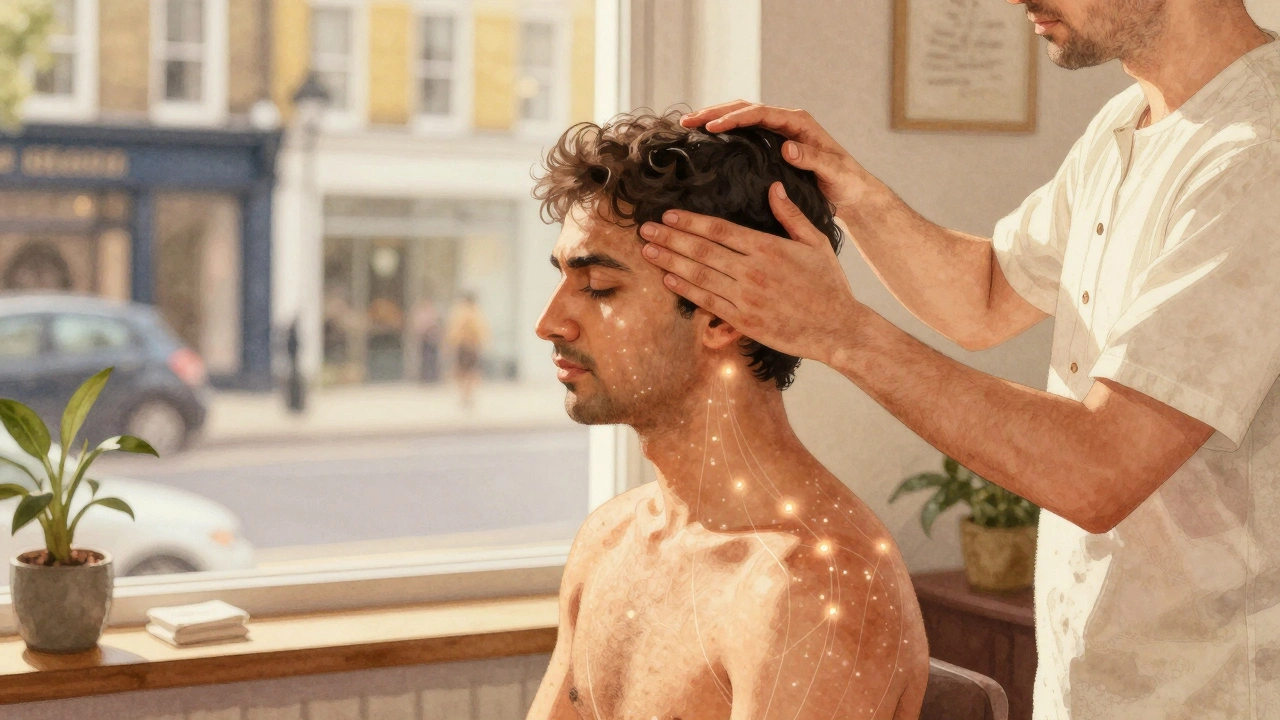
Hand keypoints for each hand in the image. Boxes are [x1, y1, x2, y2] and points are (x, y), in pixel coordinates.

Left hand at [640, 181, 861, 365]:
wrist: (837, 328)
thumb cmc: (829, 284)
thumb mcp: (816, 242)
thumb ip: (791, 215)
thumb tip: (774, 187)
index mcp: (768, 248)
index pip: (719, 230)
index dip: (690, 222)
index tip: (668, 215)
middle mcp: (752, 272)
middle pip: (701, 250)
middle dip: (669, 238)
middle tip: (644, 229)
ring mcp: (745, 298)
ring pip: (698, 275)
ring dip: (669, 262)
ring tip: (647, 250)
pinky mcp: (743, 321)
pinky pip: (707, 302)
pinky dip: (685, 290)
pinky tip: (667, 280)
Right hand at [681, 100, 880, 220]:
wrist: (853, 192)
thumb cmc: (846, 182)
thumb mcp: (833, 171)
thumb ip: (812, 158)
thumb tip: (787, 147)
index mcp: (798, 123)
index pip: (760, 113)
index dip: (734, 118)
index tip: (712, 126)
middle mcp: (786, 122)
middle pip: (745, 109)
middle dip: (715, 112)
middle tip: (688, 120)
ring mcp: (778, 132)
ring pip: (741, 117)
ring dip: (715, 118)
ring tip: (689, 125)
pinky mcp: (772, 145)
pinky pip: (744, 133)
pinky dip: (723, 132)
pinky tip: (706, 139)